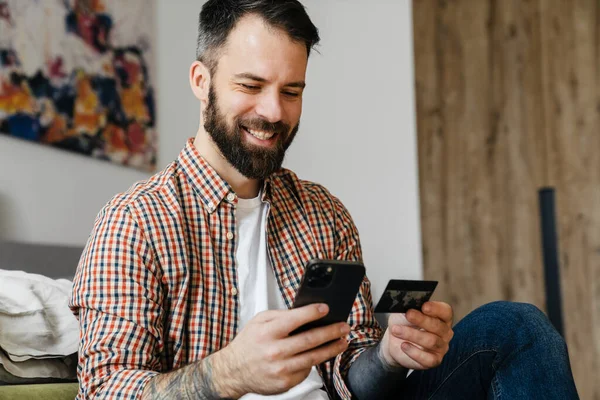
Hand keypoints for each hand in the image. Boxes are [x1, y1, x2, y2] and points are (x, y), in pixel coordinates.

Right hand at [212, 304, 349, 396]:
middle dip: (331, 331)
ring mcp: (281, 369)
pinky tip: (322, 353)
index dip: (313, 312)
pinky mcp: (286, 382)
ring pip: (314, 357)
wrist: (234, 371)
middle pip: (310, 340)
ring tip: (343, 341)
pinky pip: (306, 370)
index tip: (327, 308)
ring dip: (332, 348)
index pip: (295, 319)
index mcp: (268, 332)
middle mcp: (275, 351)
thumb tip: (306, 313)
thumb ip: (281, 315)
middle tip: (344, 326)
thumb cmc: (249, 342)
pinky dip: (315, 361)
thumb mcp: (259, 321)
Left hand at [380, 301, 452, 369]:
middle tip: (408, 314)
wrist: (394, 341)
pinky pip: (428, 358)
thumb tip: (410, 307)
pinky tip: (404, 345)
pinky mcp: (434, 360)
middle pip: (438, 326)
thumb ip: (410, 309)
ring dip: (412, 334)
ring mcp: (441, 347)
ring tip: (397, 330)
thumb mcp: (403, 312)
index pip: (445, 311)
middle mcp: (445, 332)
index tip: (423, 306)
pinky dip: (414, 352)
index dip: (436, 308)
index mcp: (441, 317)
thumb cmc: (403, 323)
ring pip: (431, 341)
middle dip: (421, 320)